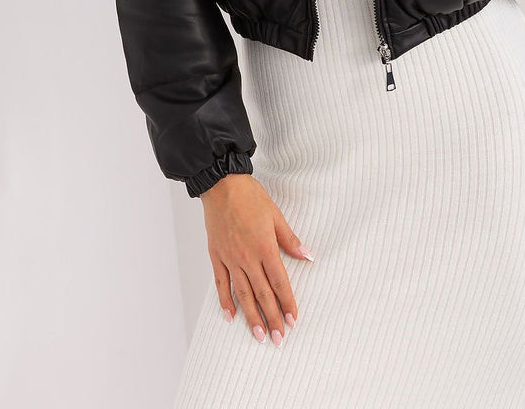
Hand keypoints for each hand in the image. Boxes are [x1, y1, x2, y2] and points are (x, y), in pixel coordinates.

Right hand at [200, 173, 314, 346]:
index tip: (293, 320)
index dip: (287, 303)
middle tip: (279, 339)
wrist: (221, 185)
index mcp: (265, 247)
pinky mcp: (216, 256)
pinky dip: (225, 301)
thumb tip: (307, 256)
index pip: (279, 282)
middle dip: (272, 318)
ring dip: (251, 317)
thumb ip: (290, 239)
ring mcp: (230, 259)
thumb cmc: (250, 197)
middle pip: (262, 294)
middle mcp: (247, 258)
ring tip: (258, 336)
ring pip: (242, 294)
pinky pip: (221, 284)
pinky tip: (230, 317)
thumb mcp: (276, 215)